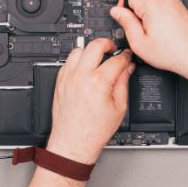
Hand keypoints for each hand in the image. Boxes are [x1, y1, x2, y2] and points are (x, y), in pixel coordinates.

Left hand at [47, 38, 134, 165]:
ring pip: (78, 50)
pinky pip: (67, 62)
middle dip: (107, 44)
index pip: (116, 60)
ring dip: (89, 51)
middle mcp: (81, 77)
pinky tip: (84, 68)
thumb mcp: (119, 108)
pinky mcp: (60, 82)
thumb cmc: (94, 131)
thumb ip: (124, 84)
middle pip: (95, 45)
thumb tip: (127, 69)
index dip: (126, 56)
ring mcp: (68, 78)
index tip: (127, 56)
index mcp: (99, 83)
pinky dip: (77, 61)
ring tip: (97, 58)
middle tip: (112, 49)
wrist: (74, 142)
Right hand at [110, 0, 187, 77]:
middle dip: (137, 15)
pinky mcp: (179, 8)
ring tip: (156, 36)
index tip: (125, 20)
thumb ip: (125, 23)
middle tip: (142, 33)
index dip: (123, 8)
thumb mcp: (139, 42)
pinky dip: (159, 19)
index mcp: (152, 4)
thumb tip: (116, 11)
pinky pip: (162, 9)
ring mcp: (174, 2)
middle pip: (140, 0)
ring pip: (151, 5)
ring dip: (148, 18)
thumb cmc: (173, 52)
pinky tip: (164, 34)